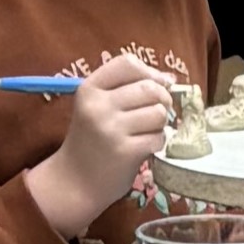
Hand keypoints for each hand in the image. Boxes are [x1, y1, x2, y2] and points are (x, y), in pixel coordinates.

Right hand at [22, 53, 175, 229]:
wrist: (75, 181)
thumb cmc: (91, 140)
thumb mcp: (97, 106)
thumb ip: (127, 88)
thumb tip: (169, 78)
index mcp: (89, 89)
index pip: (127, 63)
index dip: (149, 72)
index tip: (155, 85)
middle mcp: (98, 106)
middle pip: (150, 88)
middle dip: (162, 99)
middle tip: (154, 113)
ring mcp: (111, 129)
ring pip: (159, 112)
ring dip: (160, 123)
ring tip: (145, 131)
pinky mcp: (125, 151)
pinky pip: (159, 137)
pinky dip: (157, 142)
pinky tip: (143, 147)